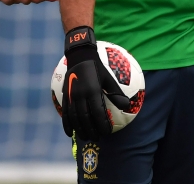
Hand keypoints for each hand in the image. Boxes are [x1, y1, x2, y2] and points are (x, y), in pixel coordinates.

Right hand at [60, 26, 129, 141]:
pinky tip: (69, 133)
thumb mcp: (109, 79)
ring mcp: (71, 96)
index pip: (98, 113)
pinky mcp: (65, 96)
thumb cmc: (98, 67)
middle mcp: (81, 95)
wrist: (80, 56)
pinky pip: (65, 113)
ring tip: (85, 137)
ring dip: (79, 129)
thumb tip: (127, 106)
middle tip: (96, 138)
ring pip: (74, 117)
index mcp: (93, 91)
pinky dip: (67, 124)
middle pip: (85, 118)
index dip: (102, 124)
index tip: (106, 132)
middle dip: (91, 130)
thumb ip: (116, 94)